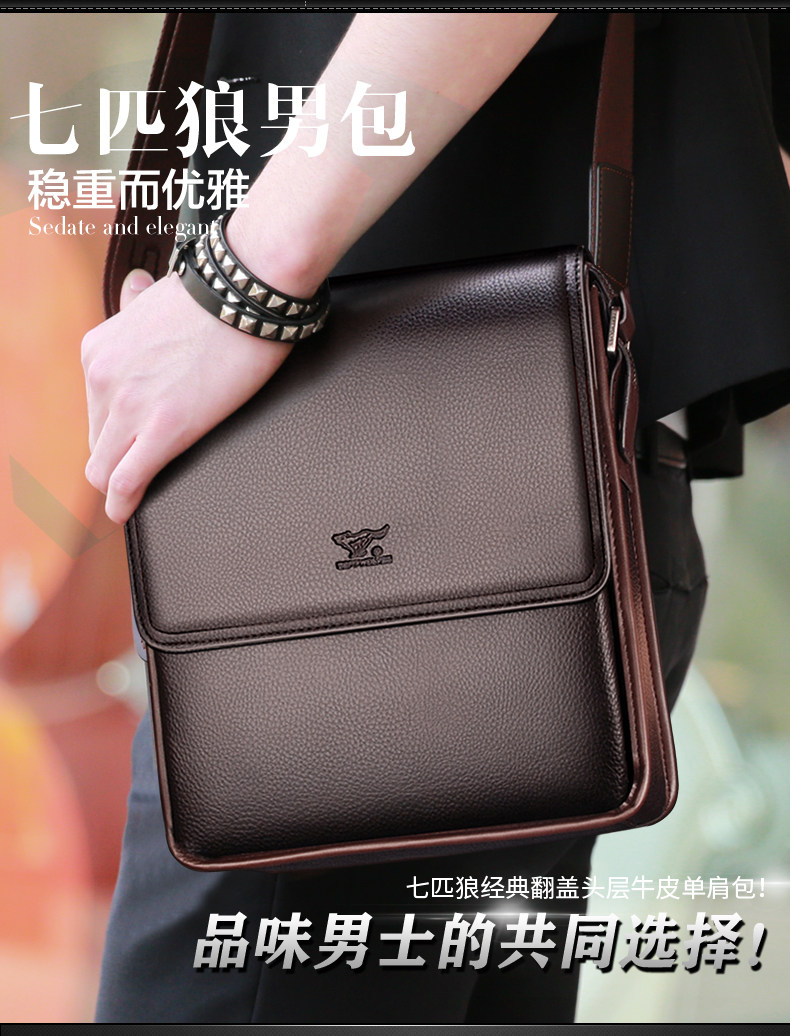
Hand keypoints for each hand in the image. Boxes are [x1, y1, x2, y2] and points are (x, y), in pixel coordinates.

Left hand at [82, 268, 291, 523]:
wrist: (245, 290)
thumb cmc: (215, 293)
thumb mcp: (154, 295)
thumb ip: (136, 302)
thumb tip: (136, 287)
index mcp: (99, 349)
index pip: (95, 409)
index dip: (114, 430)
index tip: (129, 443)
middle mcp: (103, 378)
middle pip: (97, 442)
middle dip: (116, 458)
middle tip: (139, 471)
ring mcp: (129, 406)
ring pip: (104, 468)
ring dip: (117, 487)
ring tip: (130, 500)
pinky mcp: (164, 429)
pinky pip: (127, 481)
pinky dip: (124, 504)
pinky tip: (126, 512)